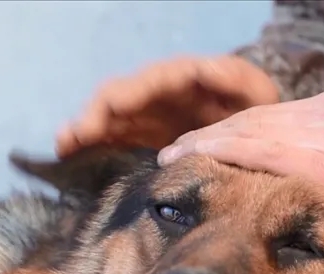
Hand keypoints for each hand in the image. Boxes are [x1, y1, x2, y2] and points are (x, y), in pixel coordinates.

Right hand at [56, 55, 279, 157]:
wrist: (257, 143)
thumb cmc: (259, 115)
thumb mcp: (255, 94)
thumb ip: (234, 80)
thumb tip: (204, 68)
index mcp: (185, 79)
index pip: (151, 81)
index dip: (130, 93)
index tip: (113, 108)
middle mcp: (158, 94)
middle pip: (120, 97)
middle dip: (98, 113)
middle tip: (78, 134)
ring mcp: (145, 116)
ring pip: (107, 117)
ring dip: (84, 129)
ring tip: (63, 144)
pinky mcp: (138, 138)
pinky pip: (108, 139)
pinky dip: (87, 145)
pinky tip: (65, 154)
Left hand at [158, 89, 323, 257]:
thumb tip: (300, 179)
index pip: (270, 119)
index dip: (233, 132)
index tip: (205, 145)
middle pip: (251, 120)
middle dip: (209, 135)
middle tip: (175, 150)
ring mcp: (320, 131)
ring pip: (246, 130)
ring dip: (203, 143)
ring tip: (171, 157)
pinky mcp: (319, 158)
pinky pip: (255, 148)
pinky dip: (219, 151)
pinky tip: (192, 159)